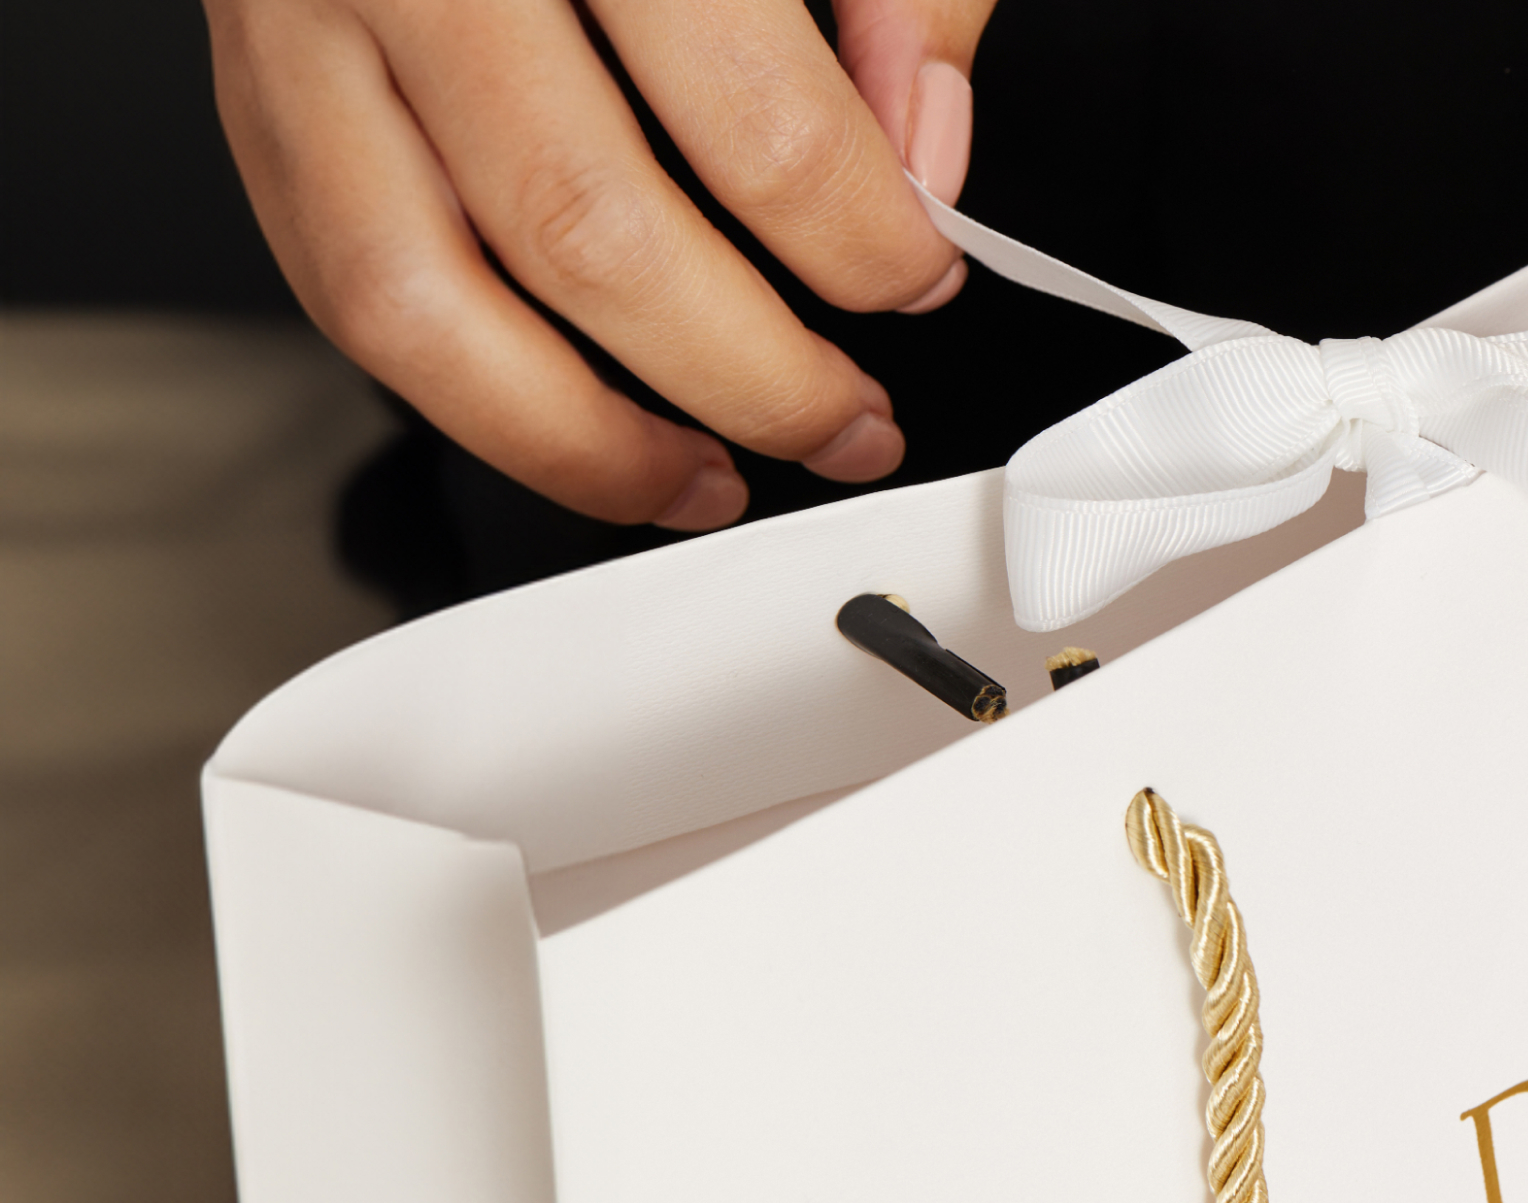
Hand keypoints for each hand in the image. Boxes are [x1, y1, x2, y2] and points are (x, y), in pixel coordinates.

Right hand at [206, 0, 997, 532]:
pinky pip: (339, 283)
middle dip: (750, 373)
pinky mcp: (246, 76)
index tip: (921, 271)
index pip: (751, 111)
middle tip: (848, 416)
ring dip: (590, 439)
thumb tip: (922, 156)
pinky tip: (588, 421)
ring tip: (712, 473)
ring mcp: (295, 9)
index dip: (863, 234)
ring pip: (421, 304)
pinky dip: (473, 391)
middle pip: (586, 230)